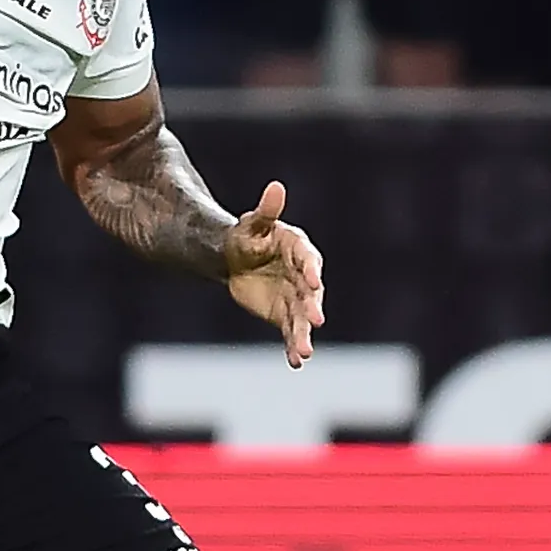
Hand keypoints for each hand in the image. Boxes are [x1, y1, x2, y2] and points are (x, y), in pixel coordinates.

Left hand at [222, 181, 324, 366]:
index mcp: (299, 249)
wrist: (234, 260)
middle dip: (313, 308)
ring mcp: (296, 298)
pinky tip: (296, 362)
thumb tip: (276, 187)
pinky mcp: (286, 316)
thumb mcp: (251, 224)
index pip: (309, 260)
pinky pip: (292, 333)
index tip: (314, 281)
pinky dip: (294, 348)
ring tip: (305, 352)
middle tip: (316, 320)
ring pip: (303, 319)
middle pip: (311, 294)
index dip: (311, 270)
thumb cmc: (246, 236)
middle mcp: (304, 276)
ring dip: (304, 335)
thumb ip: (265, 211)